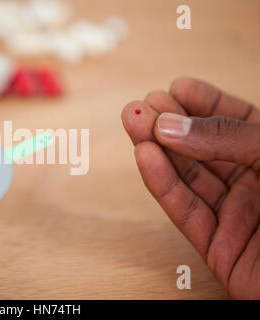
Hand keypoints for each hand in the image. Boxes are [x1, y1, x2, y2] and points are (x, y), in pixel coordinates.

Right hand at [122, 77, 259, 298]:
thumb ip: (228, 138)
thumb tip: (171, 125)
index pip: (234, 122)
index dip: (202, 103)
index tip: (174, 89)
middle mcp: (254, 183)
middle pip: (202, 149)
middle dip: (169, 124)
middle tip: (140, 106)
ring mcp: (235, 215)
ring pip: (187, 177)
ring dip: (156, 149)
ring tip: (132, 122)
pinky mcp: (218, 247)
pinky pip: (185, 211)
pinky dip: (162, 184)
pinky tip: (144, 157)